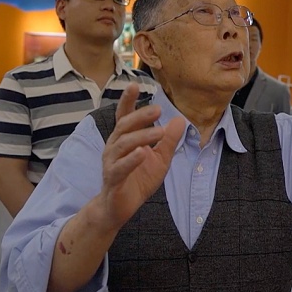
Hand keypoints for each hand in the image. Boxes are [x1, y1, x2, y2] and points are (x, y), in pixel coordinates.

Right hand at [97, 84, 185, 229]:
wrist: (120, 207)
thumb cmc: (138, 179)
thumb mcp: (160, 158)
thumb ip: (169, 140)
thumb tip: (180, 119)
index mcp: (125, 139)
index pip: (124, 116)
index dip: (127, 100)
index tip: (133, 84)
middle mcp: (115, 147)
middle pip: (125, 126)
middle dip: (140, 116)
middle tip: (158, 109)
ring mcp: (112, 162)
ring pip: (123, 145)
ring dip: (142, 136)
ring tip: (160, 131)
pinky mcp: (113, 179)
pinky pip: (120, 167)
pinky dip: (131, 159)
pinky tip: (142, 152)